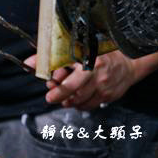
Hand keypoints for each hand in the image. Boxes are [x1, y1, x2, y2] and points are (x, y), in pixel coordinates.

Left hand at [25, 51, 139, 109]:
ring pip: (79, 101)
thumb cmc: (101, 54)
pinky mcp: (108, 96)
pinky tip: (78, 97)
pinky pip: (88, 106)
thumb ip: (52, 59)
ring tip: (66, 95)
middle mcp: (97, 72)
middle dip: (59, 95)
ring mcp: (104, 86)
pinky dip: (79, 104)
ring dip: (68, 100)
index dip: (56, 81)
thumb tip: (28, 63)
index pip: (68, 71)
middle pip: (73, 91)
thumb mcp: (78, 51)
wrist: (129, 62)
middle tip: (51, 97)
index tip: (49, 83)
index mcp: (88, 57)